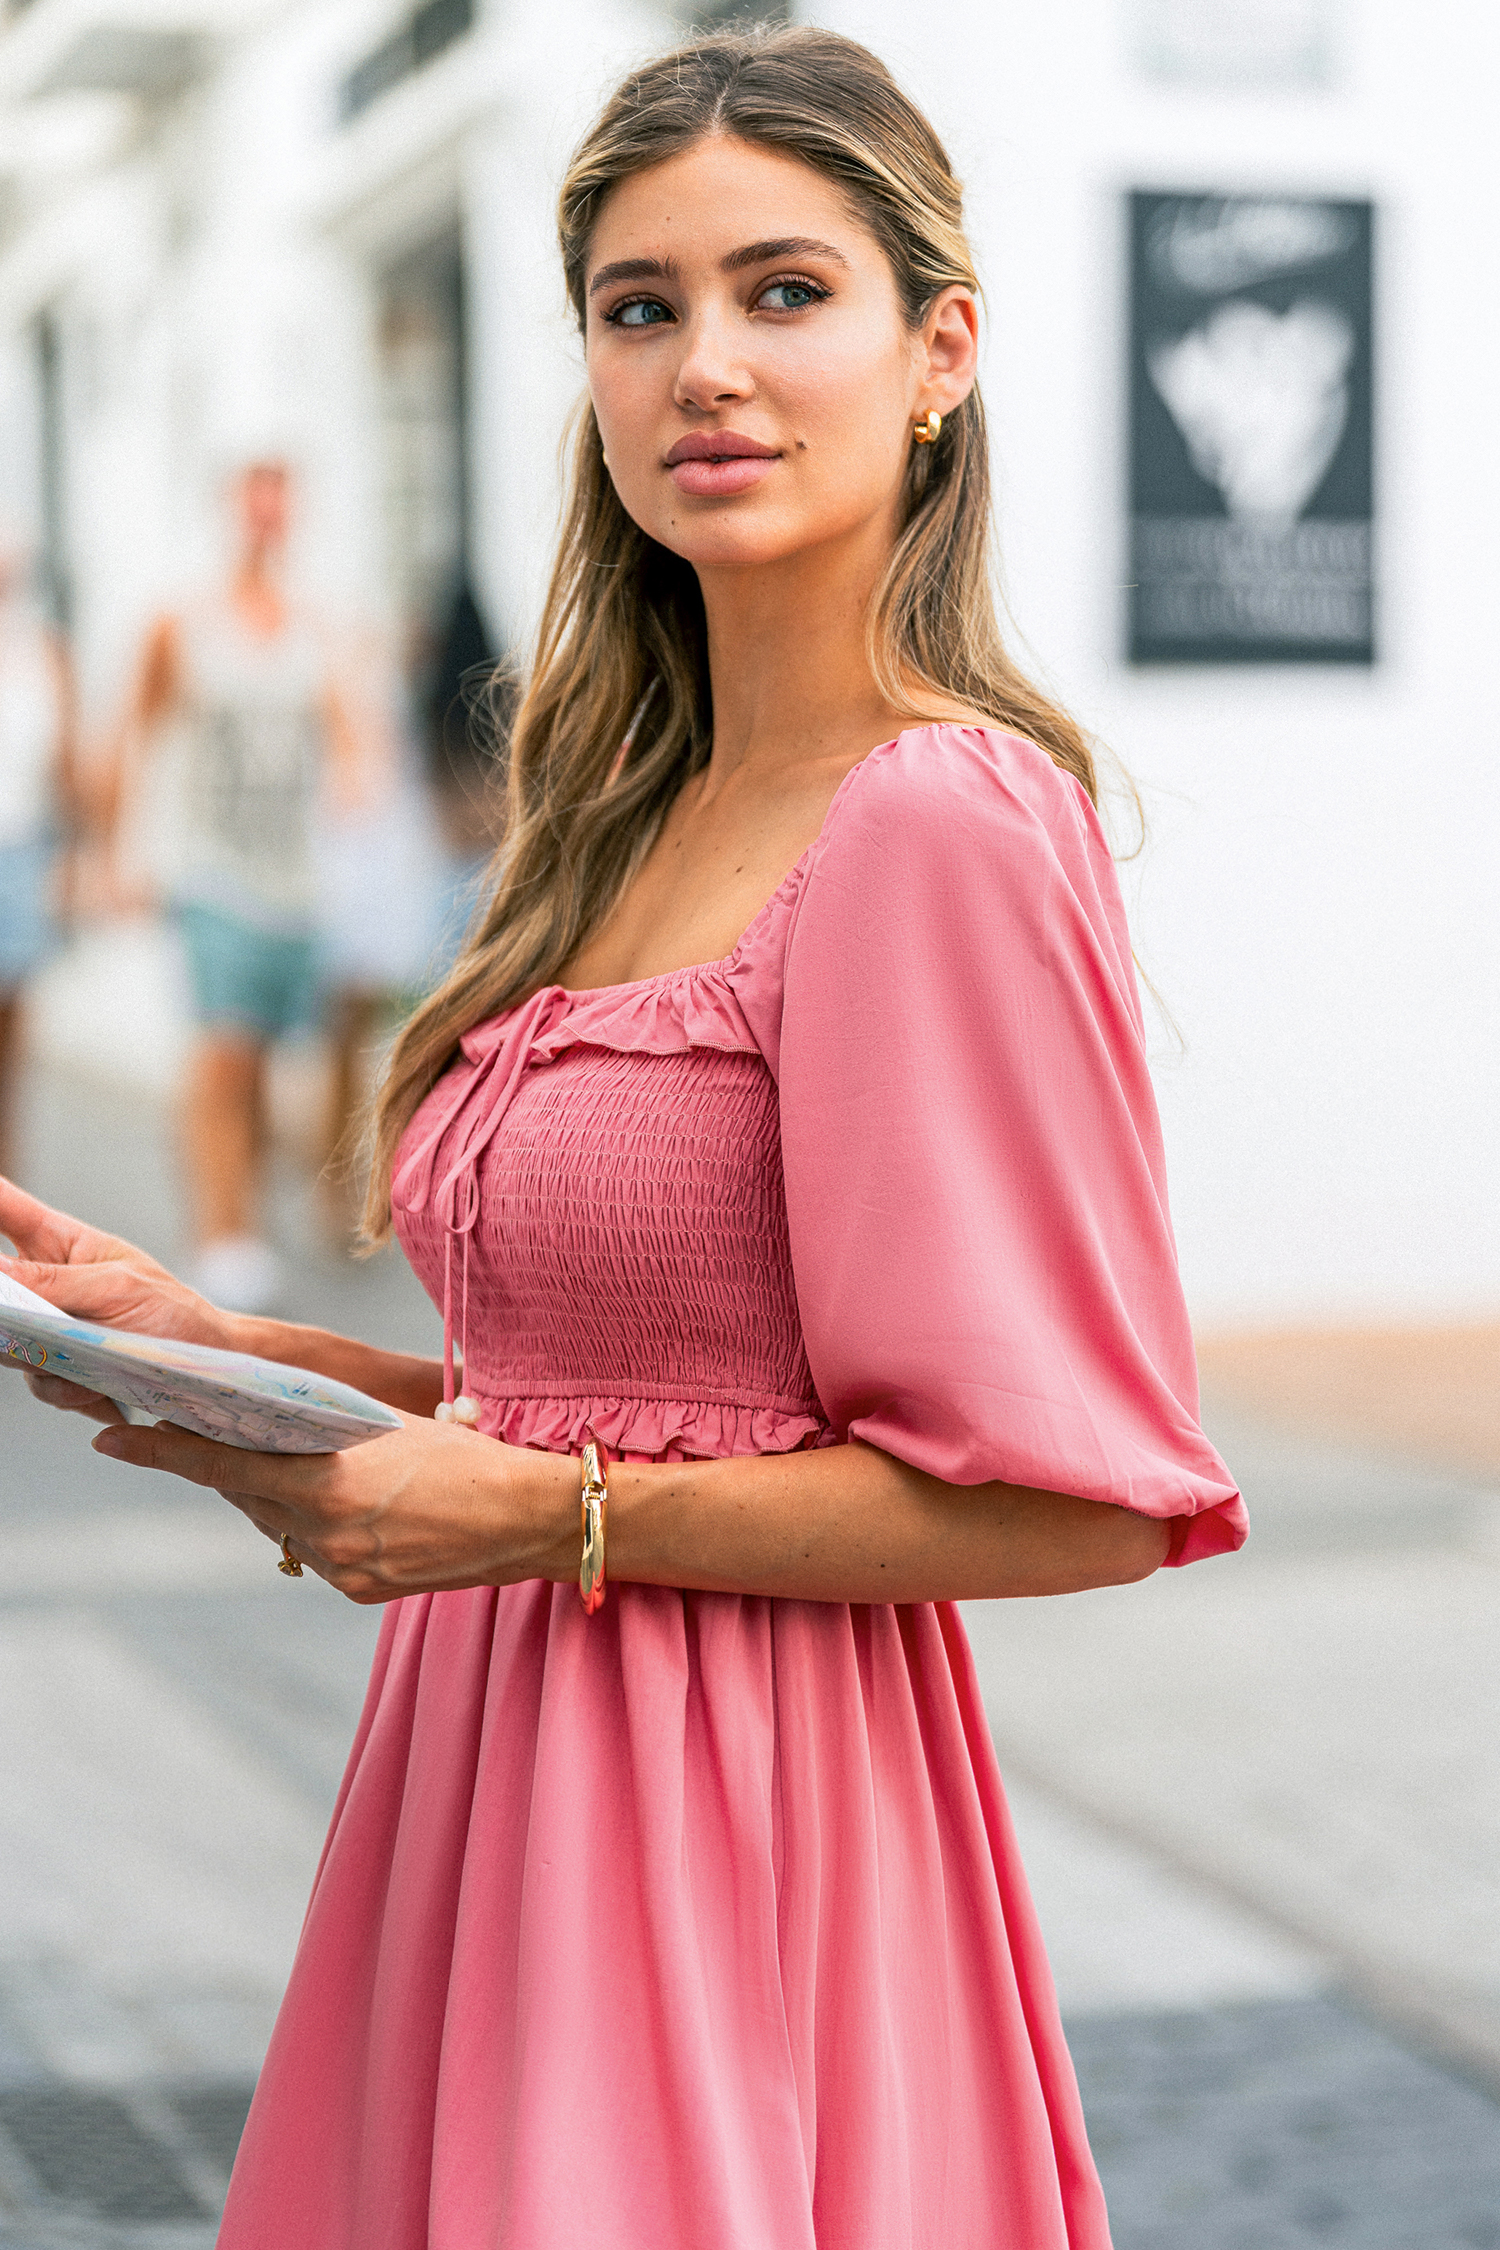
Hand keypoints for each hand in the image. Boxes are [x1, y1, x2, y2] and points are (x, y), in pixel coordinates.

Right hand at [0, 1175, 233, 1424]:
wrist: (206, 1369)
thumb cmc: (172, 1312)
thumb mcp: (117, 1287)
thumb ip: (54, 1282)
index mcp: (61, 1245)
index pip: (9, 1210)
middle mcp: (46, 1286)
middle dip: (8, 1306)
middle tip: (20, 1313)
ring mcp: (46, 1331)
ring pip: (7, 1344)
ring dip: (38, 1356)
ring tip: (81, 1358)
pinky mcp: (56, 1371)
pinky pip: (37, 1383)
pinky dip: (65, 1388)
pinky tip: (95, 1386)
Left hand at [89, 1413, 576, 1602]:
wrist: (533, 1517)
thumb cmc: (473, 1452)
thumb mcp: (393, 1426)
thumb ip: (329, 1434)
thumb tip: (274, 1428)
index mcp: (329, 1482)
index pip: (224, 1464)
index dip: (164, 1451)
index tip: (114, 1438)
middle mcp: (326, 1533)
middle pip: (248, 1496)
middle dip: (226, 1466)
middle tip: (194, 1433)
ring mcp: (343, 1568)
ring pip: (280, 1526)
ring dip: (277, 1497)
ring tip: (298, 1466)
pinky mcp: (361, 1591)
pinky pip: (316, 1553)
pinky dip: (316, 1528)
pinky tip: (342, 1506)